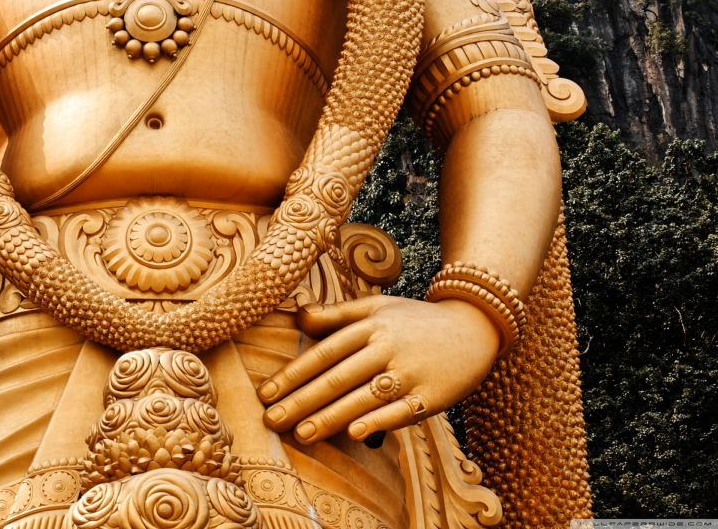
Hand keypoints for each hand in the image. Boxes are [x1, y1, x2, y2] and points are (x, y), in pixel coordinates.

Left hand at [257, 295, 501, 443]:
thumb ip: (336, 313)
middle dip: (302, 401)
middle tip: (272, 421)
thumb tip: (297, 315)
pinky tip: (355, 433)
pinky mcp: (433, 396)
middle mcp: (387, 348)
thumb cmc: (416, 320)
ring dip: (331, 417)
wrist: (476, 327)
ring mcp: (411, 372)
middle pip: (338, 377)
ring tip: (302, 434)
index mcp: (369, 327)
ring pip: (364, 397)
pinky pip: (403, 411)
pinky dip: (379, 421)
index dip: (293, 374)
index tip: (265, 393)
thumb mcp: (377, 307)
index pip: (323, 353)